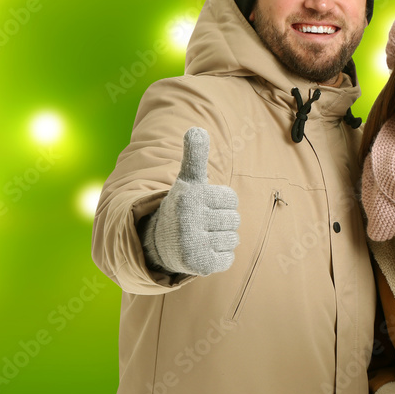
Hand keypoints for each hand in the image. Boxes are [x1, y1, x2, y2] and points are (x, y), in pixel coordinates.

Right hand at [141, 127, 239, 275]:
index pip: (232, 199)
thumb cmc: (184, 207)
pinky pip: (228, 259)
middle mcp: (187, 219)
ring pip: (233, 239)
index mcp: (189, 195)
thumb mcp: (188, 181)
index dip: (221, 202)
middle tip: (201, 223)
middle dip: (222, 221)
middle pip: (234, 220)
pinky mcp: (199, 264)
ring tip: (201, 236)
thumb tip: (196, 129)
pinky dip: (220, 257)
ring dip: (222, 239)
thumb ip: (195, 155)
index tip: (203, 205)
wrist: (159, 243)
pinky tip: (202, 252)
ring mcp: (192, 243)